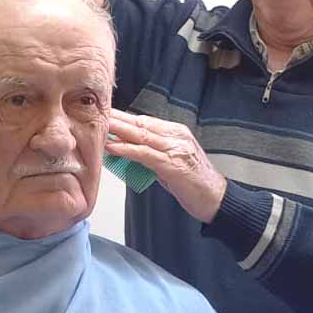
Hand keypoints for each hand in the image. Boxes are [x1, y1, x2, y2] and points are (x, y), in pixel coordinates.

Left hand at [106, 109, 226, 223]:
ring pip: (141, 136)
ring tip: (100, 127)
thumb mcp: (171, 163)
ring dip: (118, 131)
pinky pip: (145, 154)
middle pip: (140, 124)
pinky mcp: (173, 165)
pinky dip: (127, 149)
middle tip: (96, 113)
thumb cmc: (194, 183)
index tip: (105, 113)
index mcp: (176, 133)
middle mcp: (177, 137)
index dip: (123, 117)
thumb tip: (127, 150)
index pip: (145, 121)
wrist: (217, 199)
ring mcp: (176, 149)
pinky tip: (112, 147)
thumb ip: (152, 154)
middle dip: (117, 119)